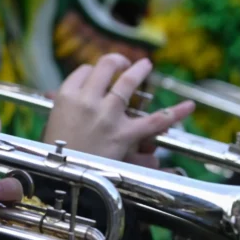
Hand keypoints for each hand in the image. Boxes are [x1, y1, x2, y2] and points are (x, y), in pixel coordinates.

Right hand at [43, 54, 194, 162]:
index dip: (93, 72)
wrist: (64, 178)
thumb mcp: (51, 124)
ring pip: (128, 83)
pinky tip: (188, 106)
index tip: (96, 76)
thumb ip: (59, 107)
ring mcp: (108, 116)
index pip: (84, 71)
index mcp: (67, 97)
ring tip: (146, 65)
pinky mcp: (125, 135)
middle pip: (106, 68)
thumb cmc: (54, 154)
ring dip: (139, 70)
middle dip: (117, 61)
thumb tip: (53, 94)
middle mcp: (87, 101)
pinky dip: (174, 113)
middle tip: (123, 63)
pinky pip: (154, 121)